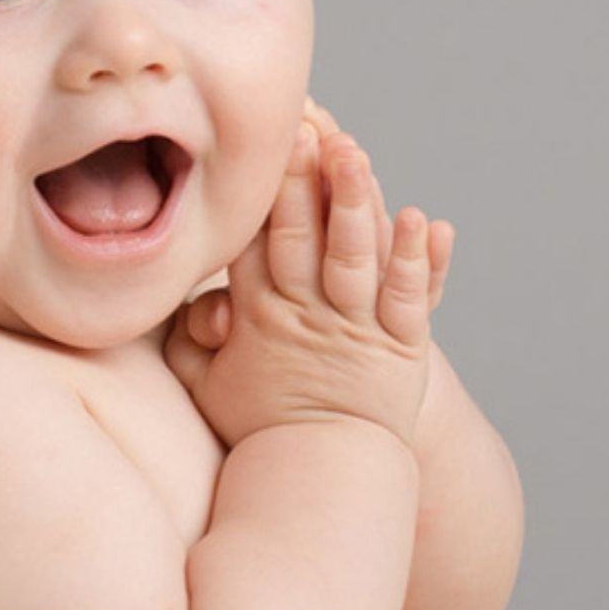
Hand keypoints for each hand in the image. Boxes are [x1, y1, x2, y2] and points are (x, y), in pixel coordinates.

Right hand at [164, 117, 438, 448]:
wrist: (320, 478)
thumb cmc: (260, 426)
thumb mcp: (206, 384)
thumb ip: (189, 337)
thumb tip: (186, 294)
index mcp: (257, 316)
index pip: (255, 240)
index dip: (261, 190)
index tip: (262, 144)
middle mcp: (308, 315)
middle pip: (302, 236)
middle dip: (303, 182)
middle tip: (304, 132)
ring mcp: (356, 329)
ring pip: (355, 256)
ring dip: (355, 203)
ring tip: (355, 156)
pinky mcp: (400, 347)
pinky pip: (409, 297)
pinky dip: (416, 259)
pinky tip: (422, 221)